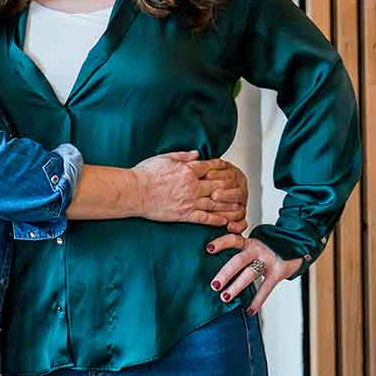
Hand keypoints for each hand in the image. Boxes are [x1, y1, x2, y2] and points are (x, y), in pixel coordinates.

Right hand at [131, 151, 246, 228]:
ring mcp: (189, 201)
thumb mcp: (164, 158)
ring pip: (215, 203)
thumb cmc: (145, 174)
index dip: (221, 167)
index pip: (211, 167)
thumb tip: (197, 153)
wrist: (134, 192)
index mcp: (188, 170)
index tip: (229, 168)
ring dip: (229, 205)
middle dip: (231, 186)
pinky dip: (216, 220)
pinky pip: (204, 218)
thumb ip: (183, 156)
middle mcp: (192, 185)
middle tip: (241, 189)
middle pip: (218, 185)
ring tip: (239, 208)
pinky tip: (225, 221)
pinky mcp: (184, 215)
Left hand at [206, 234, 301, 313]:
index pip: (233, 239)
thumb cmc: (268, 246)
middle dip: (225, 273)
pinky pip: (266, 288)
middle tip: (214, 285)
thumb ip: (240, 249)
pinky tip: (249, 311)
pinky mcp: (278, 272)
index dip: (220, 243)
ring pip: (250, 274)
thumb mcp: (253, 243)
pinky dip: (257, 301)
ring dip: (236, 287)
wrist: (296, 243)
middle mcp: (258, 250)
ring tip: (224, 297)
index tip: (208, 250)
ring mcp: (268, 260)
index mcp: (249, 242)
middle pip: (239, 260)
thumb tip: (214, 260)